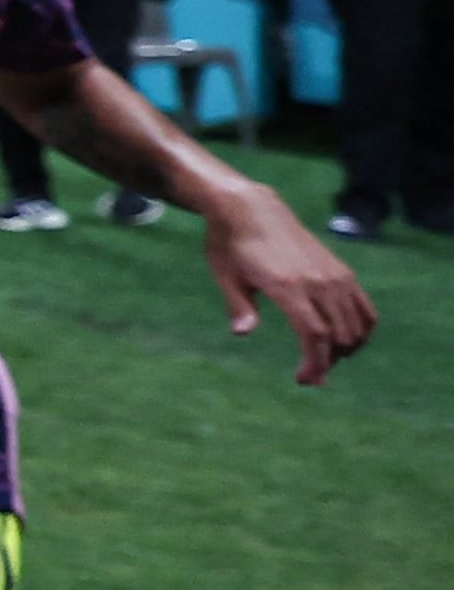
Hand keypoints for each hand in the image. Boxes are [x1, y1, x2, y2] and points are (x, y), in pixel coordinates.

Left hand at [203, 187, 376, 387]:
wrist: (253, 209)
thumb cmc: (231, 245)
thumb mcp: (226, 276)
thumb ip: (238, 307)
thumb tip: (242, 333)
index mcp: (287, 286)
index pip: (314, 334)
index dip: (314, 362)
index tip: (304, 380)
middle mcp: (317, 281)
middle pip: (337, 335)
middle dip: (328, 362)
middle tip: (310, 376)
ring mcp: (334, 275)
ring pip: (355, 325)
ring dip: (345, 349)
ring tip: (324, 360)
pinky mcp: (342, 271)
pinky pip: (363, 307)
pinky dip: (361, 329)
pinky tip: (346, 342)